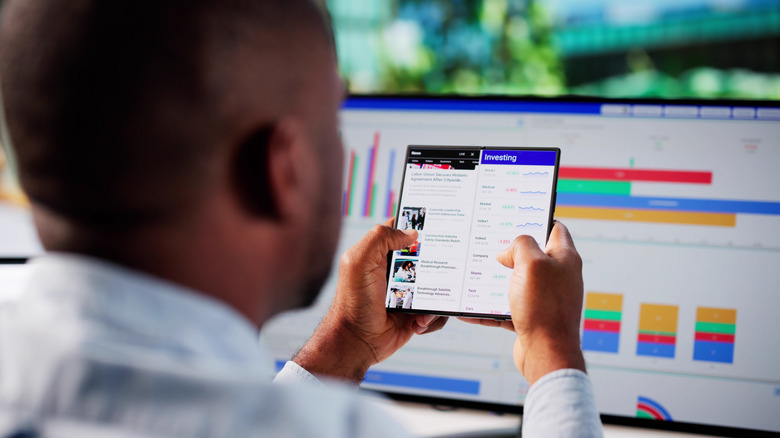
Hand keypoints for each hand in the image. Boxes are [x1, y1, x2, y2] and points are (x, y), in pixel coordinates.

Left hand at [293, 219, 446, 382]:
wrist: (356, 341)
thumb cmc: (353, 301)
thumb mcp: (359, 261)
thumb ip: (381, 238)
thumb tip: (412, 232)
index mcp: (382, 253)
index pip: (404, 230)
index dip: (419, 224)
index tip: (438, 222)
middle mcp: (397, 270)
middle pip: (429, 257)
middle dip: (439, 262)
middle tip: (444, 268)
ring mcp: (409, 292)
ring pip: (439, 285)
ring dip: (437, 296)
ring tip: (421, 308)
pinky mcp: (417, 313)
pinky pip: (438, 311)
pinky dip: (432, 318)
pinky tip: (417, 322)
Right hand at [459, 221, 584, 384]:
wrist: (547, 354)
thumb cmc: (544, 308)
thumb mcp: (532, 264)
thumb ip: (521, 246)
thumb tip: (507, 252)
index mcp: (564, 259)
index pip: (554, 229)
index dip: (537, 219)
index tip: (515, 217)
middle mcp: (557, 277)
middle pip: (531, 255)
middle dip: (509, 251)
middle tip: (489, 246)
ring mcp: (544, 298)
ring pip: (516, 281)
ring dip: (495, 280)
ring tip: (474, 274)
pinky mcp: (531, 317)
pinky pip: (505, 307)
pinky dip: (488, 308)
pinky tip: (469, 310)